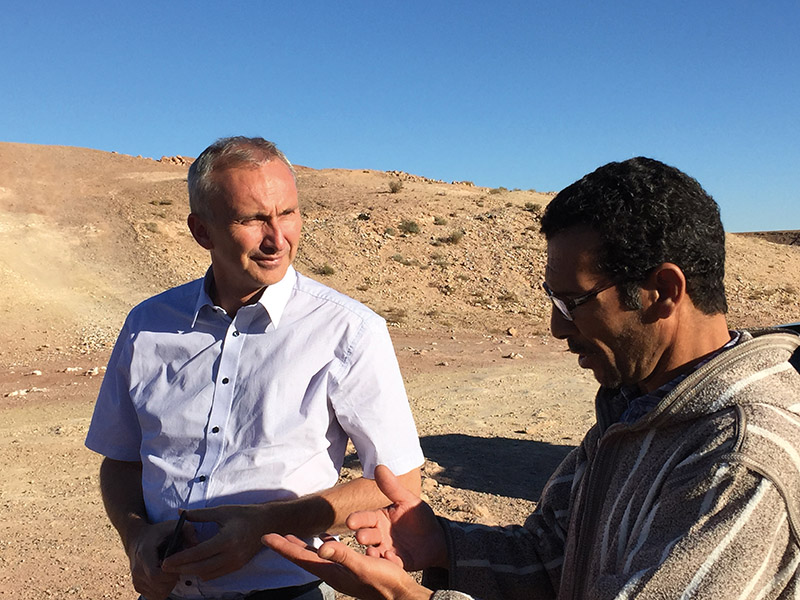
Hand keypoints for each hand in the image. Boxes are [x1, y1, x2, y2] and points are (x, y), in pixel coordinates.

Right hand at [126, 518, 188, 599]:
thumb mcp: (173, 526)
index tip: (177, 566)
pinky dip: (162, 590)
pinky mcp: (138, 586)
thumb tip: (196, 543)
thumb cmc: (159, 533)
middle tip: (177, 569)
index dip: (170, 574)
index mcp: (144, 555)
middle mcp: (137, 570)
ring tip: (171, 572)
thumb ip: (187, 530)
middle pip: (159, 587)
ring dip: (169, 586)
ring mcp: (136, 580)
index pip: (156, 575)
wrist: (138, 539)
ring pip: (158, 594)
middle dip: (173, 580)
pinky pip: (154, 596)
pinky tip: (165, 578)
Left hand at [161, 503, 264, 580]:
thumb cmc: (245, 514)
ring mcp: (235, 563)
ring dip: (191, 571)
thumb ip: (199, 514)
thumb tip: (180, 513)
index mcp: (226, 540)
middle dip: (181, 569)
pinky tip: (195, 565)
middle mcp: (231, 555)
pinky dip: (203, 572)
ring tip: (179, 565)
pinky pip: (215, 574)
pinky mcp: (237, 566)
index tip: (166, 560)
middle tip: (166, 566)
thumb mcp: (222, 511)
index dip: (180, 558)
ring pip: (207, 574)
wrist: (267, 523)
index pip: (198, 553)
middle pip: (200, 568)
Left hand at [263, 534, 431, 599]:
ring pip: (315, 556)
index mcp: (332, 572)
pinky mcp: (351, 569)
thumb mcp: (364, 566)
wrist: (401, 595)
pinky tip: (326, 539)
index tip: (265, 536)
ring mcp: (341, 572)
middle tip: (270, 536)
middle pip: (303, 558)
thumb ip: (343, 555)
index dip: (283, 546)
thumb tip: (321, 545)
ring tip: (291, 537)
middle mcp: (333, 573)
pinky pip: (331, 554)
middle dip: (286, 546)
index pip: (301, 558)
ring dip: (301, 547)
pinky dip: (324, 545)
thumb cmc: (385, 581)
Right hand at [347, 465, 447, 570]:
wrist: (436, 536)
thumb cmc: (418, 516)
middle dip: (363, 536)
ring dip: (372, 553)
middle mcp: (378, 535)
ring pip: (375, 552)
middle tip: (361, 537)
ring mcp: (386, 550)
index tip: (351, 521)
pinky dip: (390, 561)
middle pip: (367, 535)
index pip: (364, 518)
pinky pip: (392, 563)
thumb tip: (379, 466)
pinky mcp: (397, 562)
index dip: (358, 519)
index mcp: (378, 518)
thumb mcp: (407, 500)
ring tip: (373, 552)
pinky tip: (392, 558)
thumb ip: (392, 487)